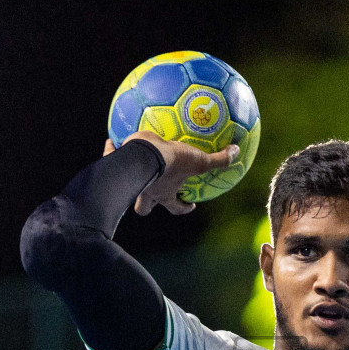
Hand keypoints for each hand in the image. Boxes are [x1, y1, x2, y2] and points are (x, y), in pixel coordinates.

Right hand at [103, 131, 237, 215]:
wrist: (142, 154)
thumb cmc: (171, 162)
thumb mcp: (199, 160)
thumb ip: (218, 160)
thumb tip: (236, 152)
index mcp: (164, 194)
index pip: (175, 208)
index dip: (183, 209)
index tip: (190, 205)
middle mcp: (146, 191)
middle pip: (144, 207)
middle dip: (149, 204)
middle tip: (155, 193)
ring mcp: (129, 181)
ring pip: (125, 186)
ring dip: (129, 179)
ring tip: (130, 166)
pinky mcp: (115, 165)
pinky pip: (112, 157)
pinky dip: (112, 151)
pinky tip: (112, 141)